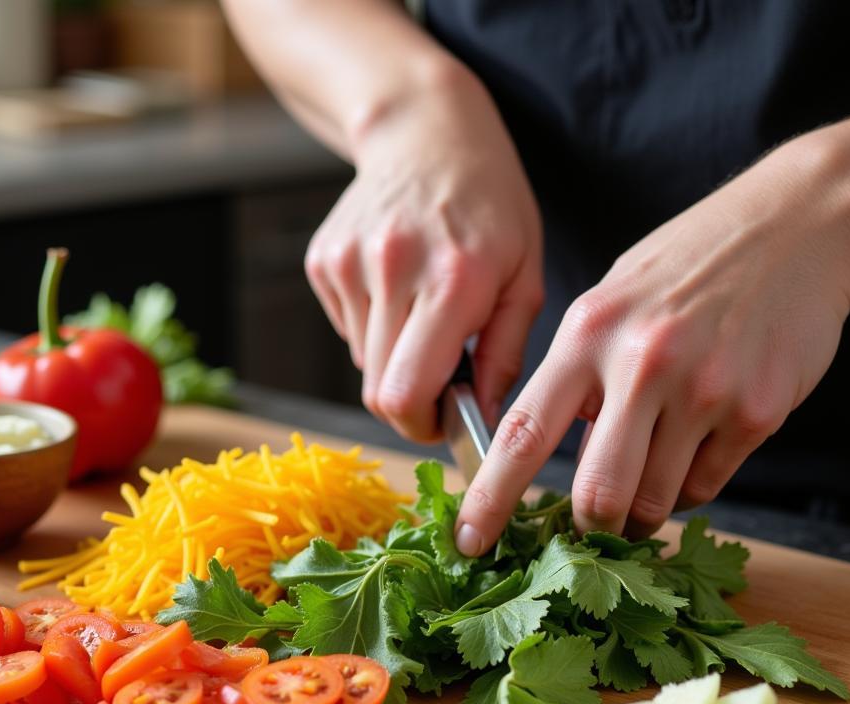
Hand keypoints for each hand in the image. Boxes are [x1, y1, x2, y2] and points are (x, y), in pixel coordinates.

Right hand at [305, 67, 543, 440]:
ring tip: (423, 313)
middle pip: (377, 391)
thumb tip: (482, 420)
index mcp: (453, 281)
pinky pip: (348, 329)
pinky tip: (397, 287)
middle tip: (438, 384)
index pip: (407, 393)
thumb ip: (505, 356)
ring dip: (394, 359)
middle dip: (409, 404)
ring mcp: (349, 263)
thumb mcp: (526, 277)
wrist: (426, 131)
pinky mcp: (323, 260)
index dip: (421, 426)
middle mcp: (393, 270)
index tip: (442, 421)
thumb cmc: (490, 207)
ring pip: (363, 362)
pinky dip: (374, 327)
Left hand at [454, 128, 849, 553]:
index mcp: (588, 334)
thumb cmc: (689, 265)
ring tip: (646, 482)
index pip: (521, 433)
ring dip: (641, 513)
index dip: (490, 499)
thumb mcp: (610, 301)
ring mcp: (704, 390)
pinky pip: (706, 487)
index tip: (469, 542)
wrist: (801, 224)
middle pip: (596, 494)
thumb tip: (553, 451)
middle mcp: (642, 363)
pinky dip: (689, 486)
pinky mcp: (759, 411)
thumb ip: (576, 374)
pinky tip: (694, 449)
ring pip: (653, 501)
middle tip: (591, 526)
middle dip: (589, 526)